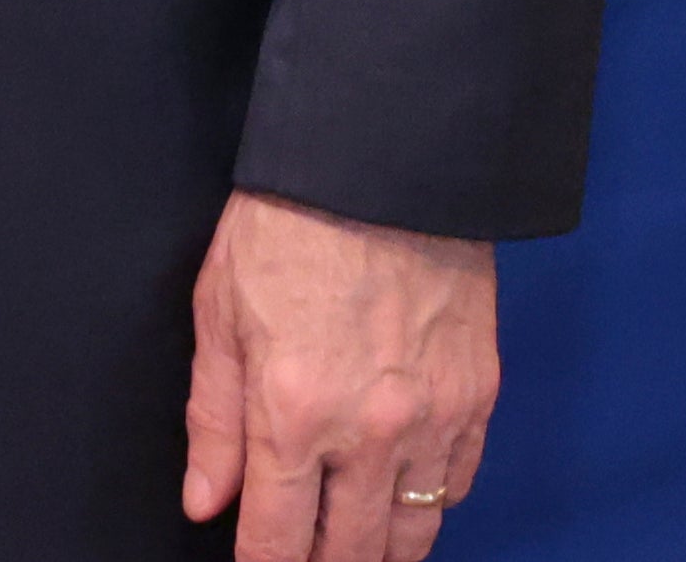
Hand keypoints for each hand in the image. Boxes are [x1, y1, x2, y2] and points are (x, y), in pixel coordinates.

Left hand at [181, 192, 496, 561]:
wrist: (383, 162)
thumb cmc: (289, 224)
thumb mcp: (220, 312)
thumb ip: (213, 419)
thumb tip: (207, 502)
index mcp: (293, 411)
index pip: (276, 538)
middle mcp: (369, 431)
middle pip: (348, 549)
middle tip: (304, 559)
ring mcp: (432, 418)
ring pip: (411, 532)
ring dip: (379, 552)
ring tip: (354, 551)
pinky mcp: (478, 396)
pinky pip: (457, 485)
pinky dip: (430, 505)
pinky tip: (404, 501)